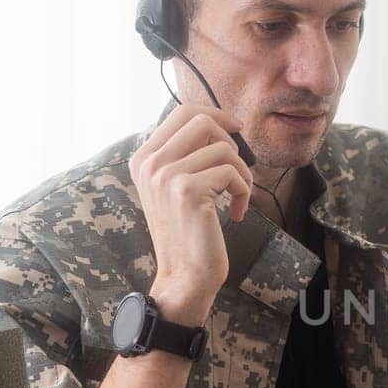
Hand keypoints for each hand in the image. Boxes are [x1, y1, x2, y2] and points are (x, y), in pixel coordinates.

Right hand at [128, 105, 254, 320]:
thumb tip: (220, 123)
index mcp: (143, 158)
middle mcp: (150, 163)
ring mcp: (166, 175)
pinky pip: (232, 173)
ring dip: (242, 174)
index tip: (236, 129)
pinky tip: (236, 212)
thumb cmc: (188, 232)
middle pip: (202, 121)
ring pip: (224, 149)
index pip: (182, 112)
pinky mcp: (188, 190)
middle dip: (231, 140)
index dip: (215, 115)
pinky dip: (243, 192)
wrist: (184, 275)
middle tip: (237, 169)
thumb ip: (186, 154)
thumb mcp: (176, 187)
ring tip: (237, 196)